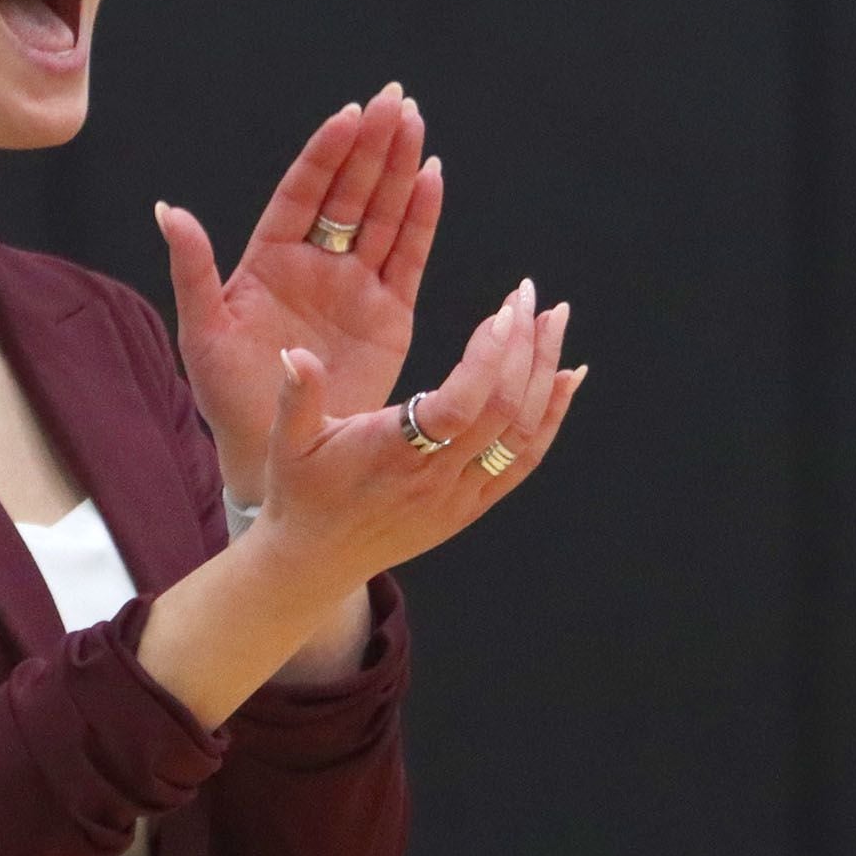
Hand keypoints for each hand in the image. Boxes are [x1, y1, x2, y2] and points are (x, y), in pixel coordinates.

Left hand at [155, 82, 441, 502]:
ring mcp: (355, 285)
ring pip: (383, 215)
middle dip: (372, 145)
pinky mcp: (389, 314)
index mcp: (269, 259)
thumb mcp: (202, 331)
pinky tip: (433, 177)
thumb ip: (192, 270)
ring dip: (400, 169)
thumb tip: (168, 210)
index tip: (348, 114)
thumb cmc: (229, 394)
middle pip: (350, 192)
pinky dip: (422, 218)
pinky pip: (408, 258)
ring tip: (416, 122)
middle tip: (394, 98)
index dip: (326, 154)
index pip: (302, 193)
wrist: (275, 451)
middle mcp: (316, 263)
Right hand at [248, 279, 587, 595]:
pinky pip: (523, 460)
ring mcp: (460, 494)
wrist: (314, 560)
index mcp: (393, 454)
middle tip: (528, 294)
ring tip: (554, 320)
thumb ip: (297, 395)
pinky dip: (552, 416)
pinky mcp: (472, 505)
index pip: (458, 407)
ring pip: (521, 433)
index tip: (504, 312)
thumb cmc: (300, 493)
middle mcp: (436, 478)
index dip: (488, 360)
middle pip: (503, 410)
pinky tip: (569, 377)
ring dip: (545, 373)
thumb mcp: (287, 442)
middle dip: (524, 347)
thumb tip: (294, 352)